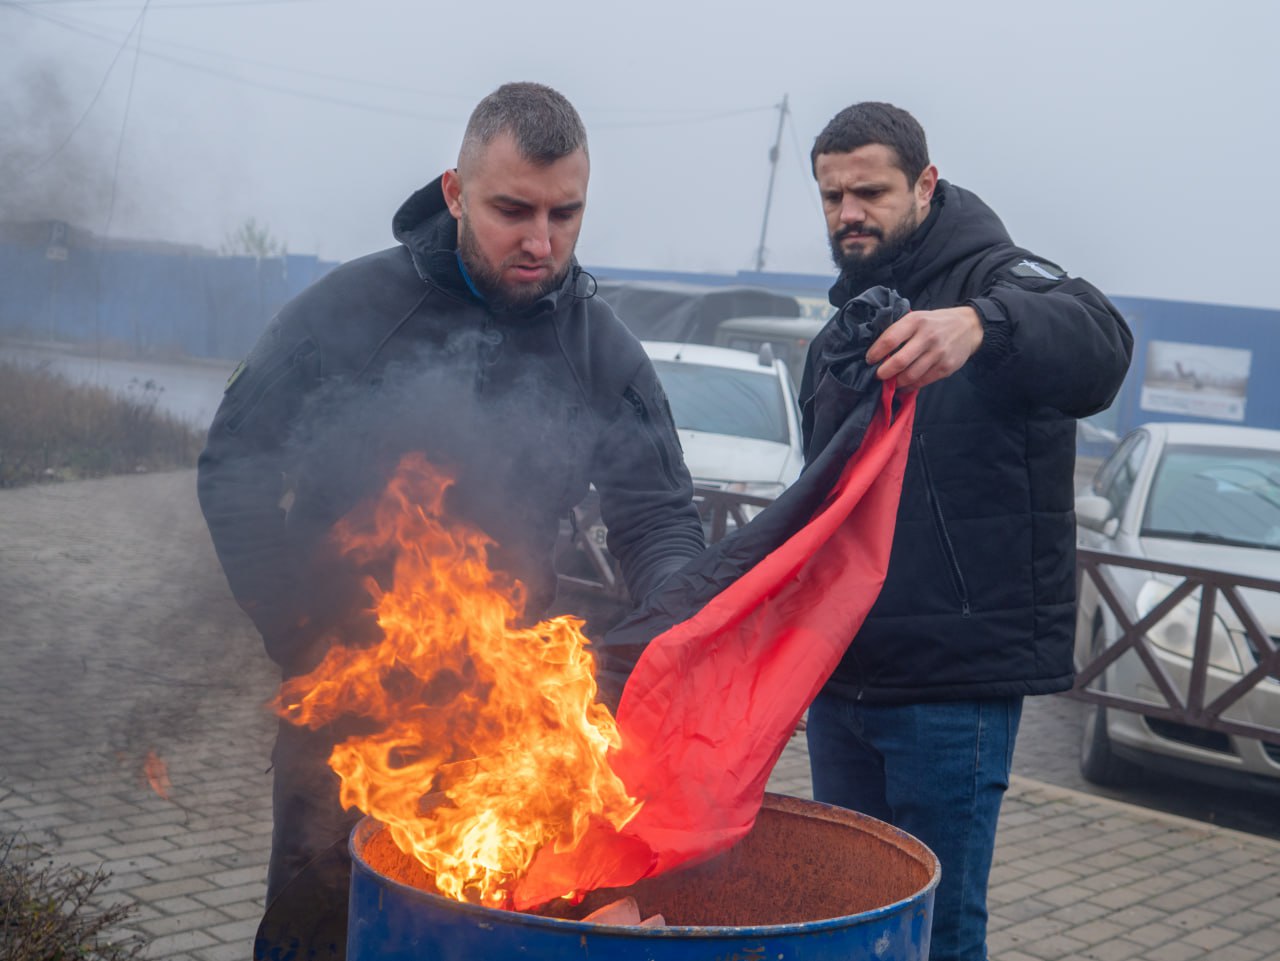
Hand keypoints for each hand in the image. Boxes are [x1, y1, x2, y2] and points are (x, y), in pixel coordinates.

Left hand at [865, 306, 983, 390]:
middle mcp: (927, 337)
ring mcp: (938, 353)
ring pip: (910, 375)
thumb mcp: (918, 317)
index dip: (876, 353)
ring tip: (890, 382)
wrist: (969, 326)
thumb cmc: (935, 323)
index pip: (890, 339)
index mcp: (916, 321)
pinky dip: (909, 386)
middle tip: (877, 376)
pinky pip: (922, 382)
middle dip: (883, 373)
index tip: (869, 360)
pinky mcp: (946, 367)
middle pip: (899, 361)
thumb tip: (877, 350)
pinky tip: (903, 385)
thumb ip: (900, 331)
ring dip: (896, 382)